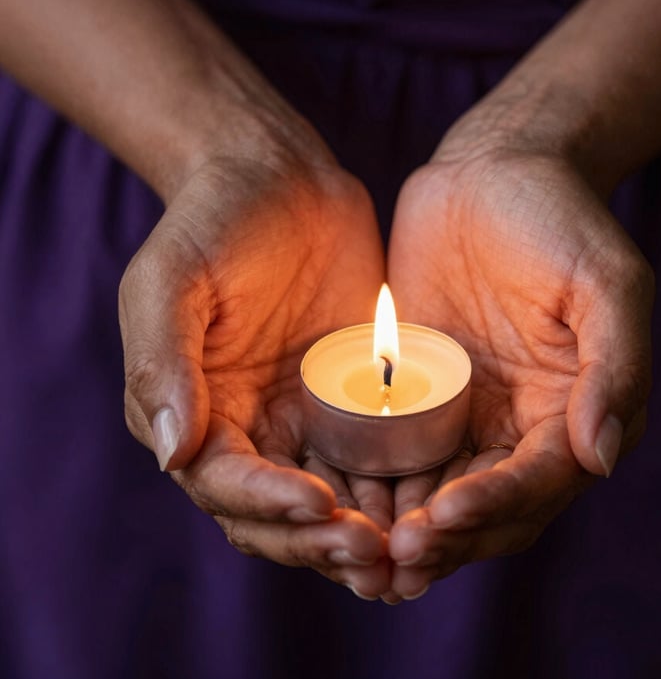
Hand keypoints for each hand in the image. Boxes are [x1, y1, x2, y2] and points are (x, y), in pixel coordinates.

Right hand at [118, 116, 392, 597]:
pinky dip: (392, 495)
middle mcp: (249, 428)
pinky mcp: (349, 400)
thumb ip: (162, 364)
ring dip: (359, 537)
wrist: (274, 175)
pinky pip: (370, 461)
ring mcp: (302, 418)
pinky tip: (430, 507)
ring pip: (327, 504)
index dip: (267, 505)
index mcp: (198, 412)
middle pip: (277, 514)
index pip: (225, 485)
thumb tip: (173, 455)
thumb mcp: (170, 281)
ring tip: (405, 553)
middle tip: (374, 553)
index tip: (319, 503)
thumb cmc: (211, 221)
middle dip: (318, 540)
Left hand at [385, 103, 653, 597]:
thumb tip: (602, 456)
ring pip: (436, 491)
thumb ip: (616, 366)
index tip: (442, 520)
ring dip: (402, 530)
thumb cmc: (560, 219)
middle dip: (443, 539)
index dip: (494, 508)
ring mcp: (465, 411)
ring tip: (359, 556)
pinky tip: (336, 501)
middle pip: (485, 506)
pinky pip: (395, 449)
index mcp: (572, 412)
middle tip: (392, 562)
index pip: (537, 482)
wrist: (494, 171)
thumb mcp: (607, 282)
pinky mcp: (417, 390)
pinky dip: (373, 483)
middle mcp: (519, 425)